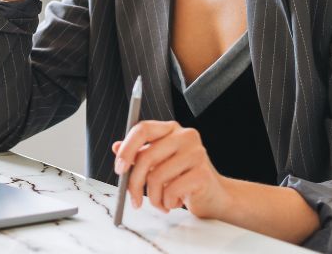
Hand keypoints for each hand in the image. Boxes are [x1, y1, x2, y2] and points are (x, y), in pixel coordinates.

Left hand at [112, 120, 231, 217]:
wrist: (214, 196)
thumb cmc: (184, 178)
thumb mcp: (158, 164)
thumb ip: (139, 154)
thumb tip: (116, 147)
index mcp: (171, 129)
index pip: (142, 129)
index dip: (127, 149)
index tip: (119, 168)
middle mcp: (185, 136)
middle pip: (146, 156)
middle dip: (135, 183)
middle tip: (133, 199)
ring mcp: (196, 153)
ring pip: (157, 177)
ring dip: (154, 197)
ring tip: (161, 202)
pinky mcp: (202, 173)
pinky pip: (172, 190)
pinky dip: (168, 202)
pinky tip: (175, 202)